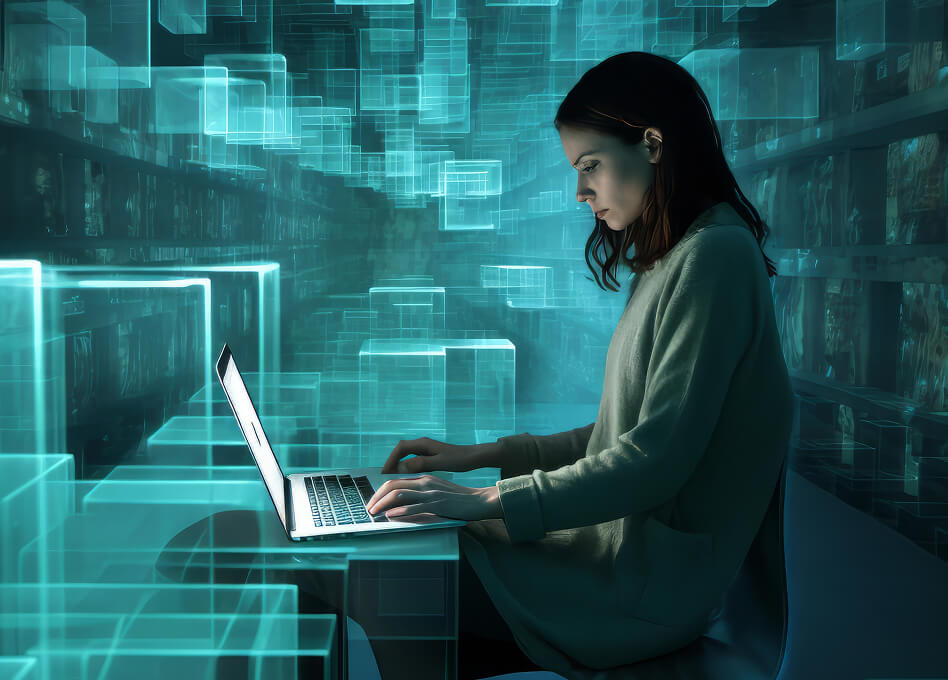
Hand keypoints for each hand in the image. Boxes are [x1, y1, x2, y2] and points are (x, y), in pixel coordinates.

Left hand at [365, 475, 501, 521]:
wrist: (479, 500)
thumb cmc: (458, 499)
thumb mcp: (436, 491)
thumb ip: (421, 494)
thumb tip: (401, 503)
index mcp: (423, 478)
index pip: (395, 480)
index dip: (380, 491)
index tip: (372, 501)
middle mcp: (424, 482)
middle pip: (392, 485)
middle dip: (376, 497)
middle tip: (368, 508)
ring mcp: (430, 492)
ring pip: (399, 494)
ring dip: (383, 504)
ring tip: (374, 513)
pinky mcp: (437, 504)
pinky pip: (414, 506)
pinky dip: (400, 511)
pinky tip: (391, 516)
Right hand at [379, 437, 499, 474]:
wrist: (472, 457)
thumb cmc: (458, 459)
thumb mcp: (439, 463)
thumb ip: (419, 464)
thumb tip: (400, 468)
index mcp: (423, 443)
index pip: (400, 448)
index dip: (390, 459)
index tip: (384, 472)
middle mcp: (422, 444)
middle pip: (400, 450)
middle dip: (391, 462)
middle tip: (384, 476)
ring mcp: (425, 449)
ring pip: (405, 454)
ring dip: (397, 464)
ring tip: (391, 477)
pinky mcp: (429, 454)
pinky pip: (412, 459)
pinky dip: (405, 466)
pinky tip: (405, 476)